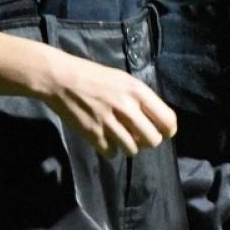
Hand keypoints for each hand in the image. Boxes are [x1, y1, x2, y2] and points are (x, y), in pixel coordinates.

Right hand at [42, 49, 177, 156]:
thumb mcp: (125, 80)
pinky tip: (105, 139)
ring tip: (120, 137)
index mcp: (138, 91)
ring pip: (133, 150)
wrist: (61, 78)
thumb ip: (141, 99)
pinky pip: (111, 153)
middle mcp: (127, 107)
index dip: (168, 130)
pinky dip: (110, 150)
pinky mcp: (93, 134)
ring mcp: (109, 122)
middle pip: (153, 140)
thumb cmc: (95, 76)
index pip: (167, 120)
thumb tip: (154, 121)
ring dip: (128, 147)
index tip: (162, 132)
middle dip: (148, 141)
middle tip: (139, 136)